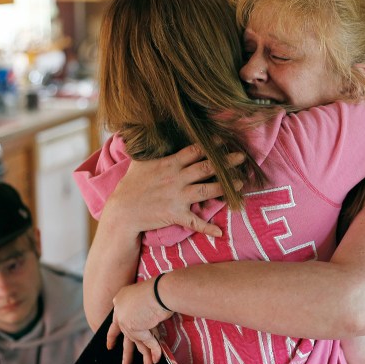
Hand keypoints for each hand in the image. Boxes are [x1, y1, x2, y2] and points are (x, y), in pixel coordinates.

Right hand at [105, 144, 243, 236]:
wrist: (122, 210)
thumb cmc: (130, 185)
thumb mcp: (139, 161)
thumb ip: (148, 147)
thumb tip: (147, 130)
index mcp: (169, 164)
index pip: (194, 151)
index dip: (210, 145)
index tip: (224, 140)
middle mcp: (176, 178)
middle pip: (206, 167)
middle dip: (225, 162)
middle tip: (242, 157)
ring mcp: (177, 197)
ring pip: (206, 190)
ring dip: (225, 187)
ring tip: (240, 183)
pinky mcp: (175, 214)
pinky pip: (194, 222)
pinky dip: (207, 228)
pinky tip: (220, 232)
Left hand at [107, 279, 171, 363]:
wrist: (159, 291)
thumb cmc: (157, 289)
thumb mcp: (147, 298)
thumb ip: (144, 311)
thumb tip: (149, 326)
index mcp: (121, 300)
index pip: (116, 321)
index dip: (115, 334)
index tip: (110, 345)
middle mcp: (120, 311)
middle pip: (124, 336)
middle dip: (127, 353)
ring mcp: (125, 322)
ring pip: (136, 343)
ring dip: (145, 357)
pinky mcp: (134, 330)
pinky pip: (148, 344)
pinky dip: (155, 351)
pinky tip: (157, 359)